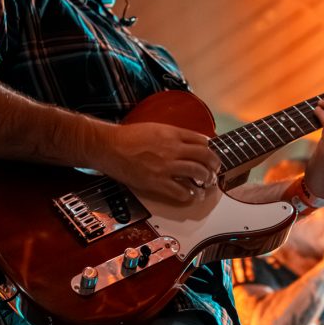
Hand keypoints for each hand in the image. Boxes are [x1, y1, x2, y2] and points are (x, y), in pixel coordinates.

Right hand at [103, 122, 221, 202]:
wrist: (109, 146)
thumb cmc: (127, 137)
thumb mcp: (154, 128)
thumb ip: (171, 135)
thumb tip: (185, 143)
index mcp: (172, 134)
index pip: (201, 140)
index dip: (210, 149)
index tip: (210, 155)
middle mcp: (173, 148)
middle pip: (205, 156)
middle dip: (214, 165)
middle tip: (214, 171)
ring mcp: (166, 166)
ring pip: (197, 173)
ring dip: (205, 179)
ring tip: (206, 184)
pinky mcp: (157, 182)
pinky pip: (181, 191)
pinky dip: (189, 195)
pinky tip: (190, 196)